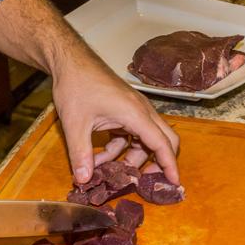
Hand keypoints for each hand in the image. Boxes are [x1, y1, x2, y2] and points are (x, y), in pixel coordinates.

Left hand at [52, 52, 179, 184]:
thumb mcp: (75, 124)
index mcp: (135, 114)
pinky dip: (119, 148)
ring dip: (131, 157)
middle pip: (164, 139)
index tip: (175, 182)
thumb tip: (84, 180)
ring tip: (109, 171)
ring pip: (145, 139)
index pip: (161, 143)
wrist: (70, 61)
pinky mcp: (125, 110)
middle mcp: (141, 111)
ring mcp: (134, 109)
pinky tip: (100, 156)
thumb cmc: (76, 86)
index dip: (169, 165)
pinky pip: (131, 134)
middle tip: (146, 181)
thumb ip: (81, 154)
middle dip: (159, 162)